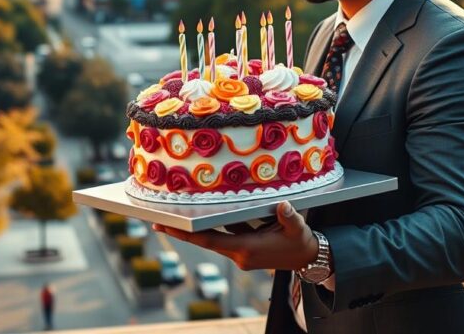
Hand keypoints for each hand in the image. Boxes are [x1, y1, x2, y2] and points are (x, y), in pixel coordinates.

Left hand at [152, 201, 317, 270]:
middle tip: (155, 221)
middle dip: (181, 232)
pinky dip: (212, 227)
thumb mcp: (298, 227)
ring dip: (193, 231)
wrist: (308, 258)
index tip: (166, 227)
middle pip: (204, 241)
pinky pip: (224, 236)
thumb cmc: (301, 241)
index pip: (210, 240)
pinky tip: (201, 215)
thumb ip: (289, 216)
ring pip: (212, 239)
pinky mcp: (244, 250)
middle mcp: (239, 254)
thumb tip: (283, 205)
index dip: (187, 234)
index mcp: (247, 248)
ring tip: (172, 216)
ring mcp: (240, 254)